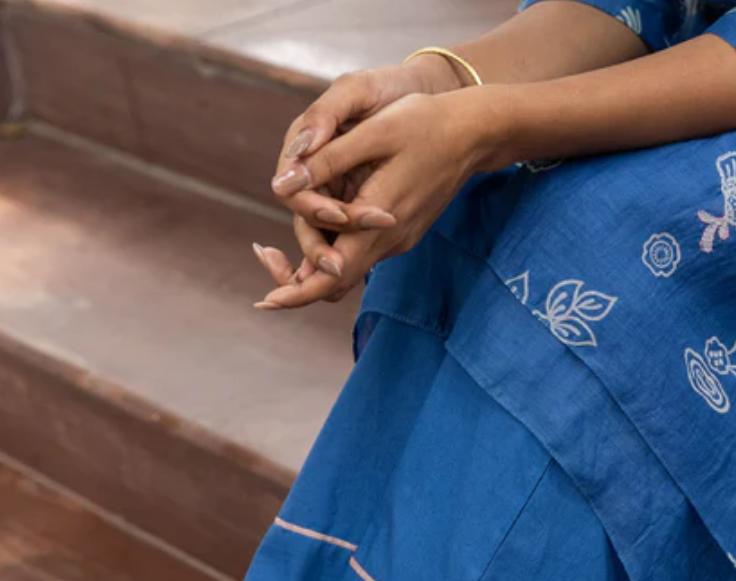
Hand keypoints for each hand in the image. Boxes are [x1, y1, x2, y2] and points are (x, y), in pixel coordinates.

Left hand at [255, 89, 499, 309]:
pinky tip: (312, 224)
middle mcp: (388, 242)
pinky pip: (359, 250)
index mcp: (379, 223)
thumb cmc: (425, 124)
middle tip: (260, 254)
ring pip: (346, 267)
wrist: (474, 133)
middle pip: (335, 281)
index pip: (332, 276)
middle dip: (294, 280)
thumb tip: (281, 184)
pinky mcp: (400, 231)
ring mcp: (396, 240)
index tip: (265, 302)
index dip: (296, 293)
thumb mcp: (373, 133)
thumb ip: (327, 161)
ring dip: (310, 262)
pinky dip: (331, 246)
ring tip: (271, 246)